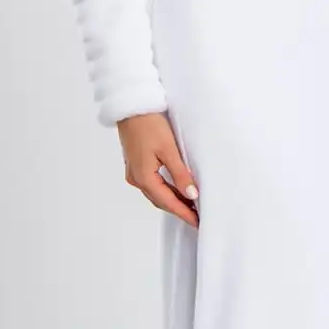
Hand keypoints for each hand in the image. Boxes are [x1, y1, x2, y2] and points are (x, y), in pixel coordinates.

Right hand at [117, 111, 199, 227]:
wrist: (131, 107)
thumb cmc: (148, 124)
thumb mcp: (169, 149)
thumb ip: (180, 174)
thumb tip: (191, 195)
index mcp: (143, 178)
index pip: (168, 202)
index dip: (183, 213)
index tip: (197, 222)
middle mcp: (136, 178)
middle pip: (160, 200)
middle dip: (178, 208)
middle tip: (196, 215)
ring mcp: (134, 171)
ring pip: (155, 192)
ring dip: (171, 199)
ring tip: (189, 203)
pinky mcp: (135, 163)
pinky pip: (151, 183)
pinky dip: (164, 188)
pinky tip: (175, 187)